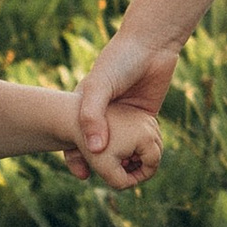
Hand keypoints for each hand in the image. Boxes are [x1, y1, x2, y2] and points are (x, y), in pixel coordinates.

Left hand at [66, 107, 163, 191]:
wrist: (73, 114)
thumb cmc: (89, 143)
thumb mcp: (104, 168)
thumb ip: (120, 183)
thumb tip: (130, 184)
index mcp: (146, 135)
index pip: (153, 163)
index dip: (140, 176)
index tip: (126, 180)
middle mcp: (148, 121)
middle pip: (155, 151)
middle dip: (140, 164)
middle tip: (123, 170)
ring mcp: (141, 113)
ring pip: (149, 140)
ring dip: (137, 152)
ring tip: (120, 159)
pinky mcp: (133, 109)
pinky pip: (141, 130)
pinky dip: (133, 141)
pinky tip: (117, 147)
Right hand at [74, 30, 180, 164]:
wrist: (151, 45)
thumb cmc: (120, 60)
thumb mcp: (99, 86)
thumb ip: (93, 116)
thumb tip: (96, 150)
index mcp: (87, 105)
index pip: (74, 136)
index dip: (75, 156)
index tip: (82, 175)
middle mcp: (104, 113)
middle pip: (97, 146)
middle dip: (97, 165)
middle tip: (101, 181)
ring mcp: (125, 116)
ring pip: (121, 147)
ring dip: (120, 163)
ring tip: (122, 177)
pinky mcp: (144, 116)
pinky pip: (141, 141)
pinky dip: (139, 153)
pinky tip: (139, 165)